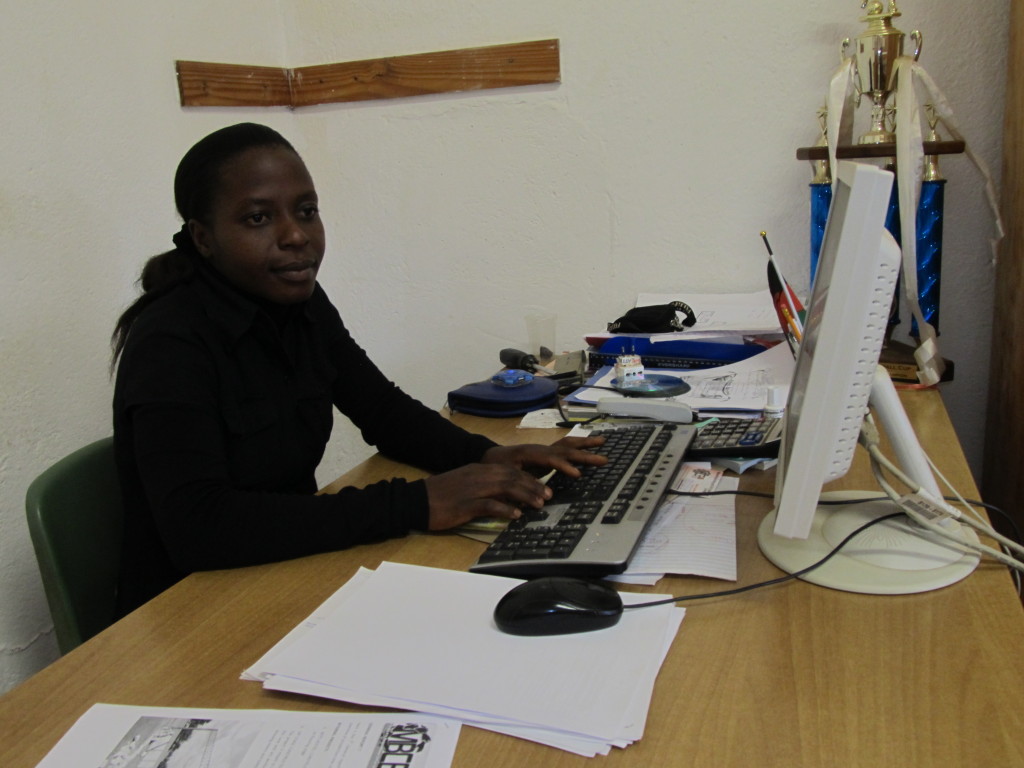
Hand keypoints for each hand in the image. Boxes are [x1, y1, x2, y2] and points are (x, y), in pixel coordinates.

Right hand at [423, 463, 551, 530]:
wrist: (416, 500)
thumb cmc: (440, 495)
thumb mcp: (465, 484)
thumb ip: (484, 486)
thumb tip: (505, 496)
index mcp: (479, 470)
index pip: (510, 470)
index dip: (529, 478)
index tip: (543, 487)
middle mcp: (479, 475)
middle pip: (512, 476)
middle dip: (533, 486)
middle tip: (548, 495)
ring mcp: (472, 489)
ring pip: (506, 487)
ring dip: (525, 495)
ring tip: (540, 504)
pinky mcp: (466, 504)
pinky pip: (490, 505)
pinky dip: (505, 509)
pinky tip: (516, 515)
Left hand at [480, 435, 607, 477]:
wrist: (490, 457)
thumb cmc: (496, 467)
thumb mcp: (504, 478)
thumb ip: (520, 484)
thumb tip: (538, 495)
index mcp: (529, 454)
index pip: (551, 460)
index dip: (565, 467)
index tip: (578, 476)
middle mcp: (540, 449)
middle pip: (565, 449)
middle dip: (585, 455)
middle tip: (604, 460)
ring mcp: (544, 450)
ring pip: (567, 444)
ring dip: (585, 443)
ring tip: (603, 442)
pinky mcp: (547, 453)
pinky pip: (565, 447)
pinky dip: (578, 445)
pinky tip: (589, 444)